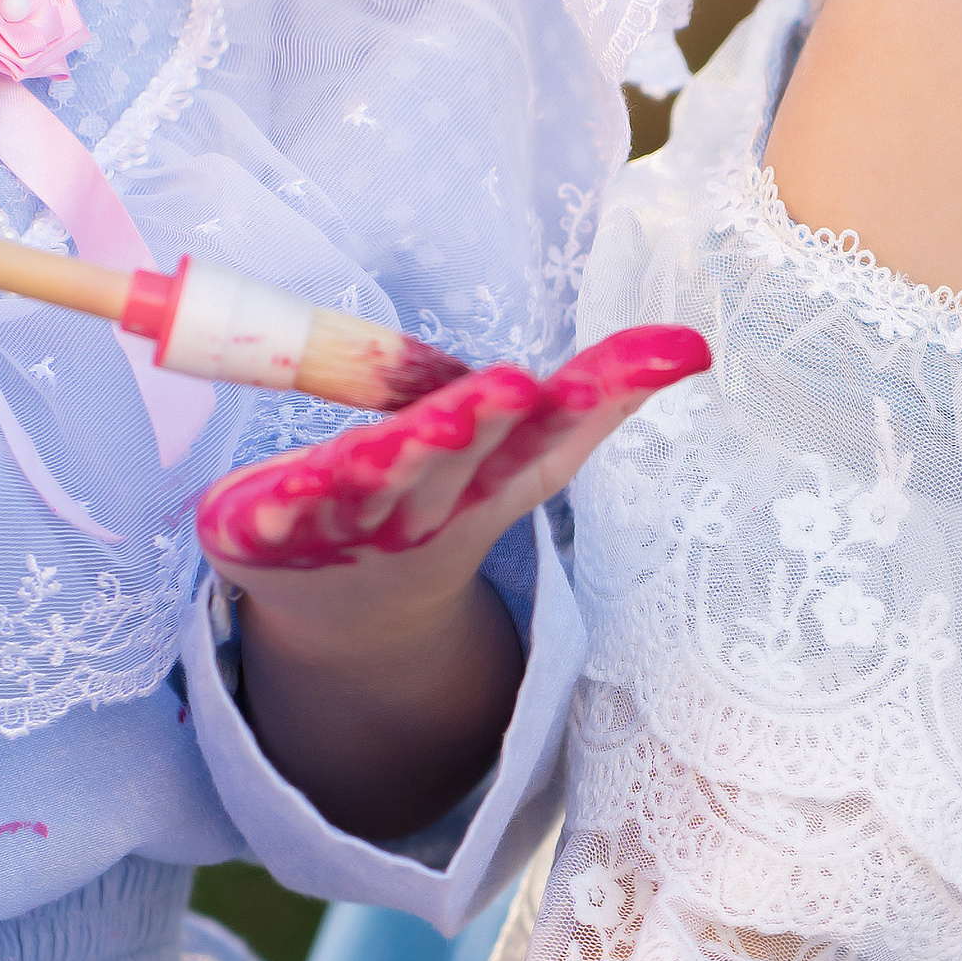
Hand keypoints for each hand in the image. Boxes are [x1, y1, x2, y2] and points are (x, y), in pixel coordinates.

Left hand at [195, 324, 708, 656]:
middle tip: (505, 388)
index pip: (541, 439)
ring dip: (382, 463)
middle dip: (471, 425)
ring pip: (367, 487)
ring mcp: (349, 527)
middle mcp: (427, 507)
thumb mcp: (520, 456)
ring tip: (387, 442)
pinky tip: (271, 493)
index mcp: (490, 479)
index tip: (561, 380)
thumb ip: (595, 402)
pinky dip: (273, 510)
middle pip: (453, 459)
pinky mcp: (268, 538)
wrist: (348, 613)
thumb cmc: (438, 501)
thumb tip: (693, 347)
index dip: (573, 408)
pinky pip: (270, 522)